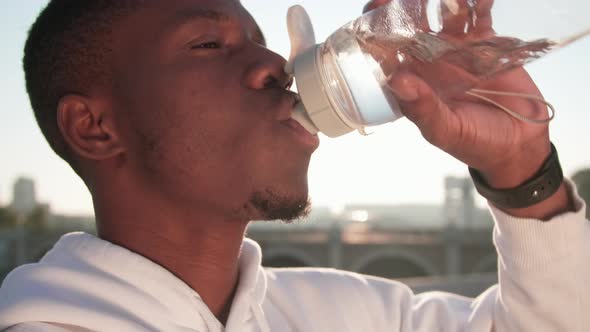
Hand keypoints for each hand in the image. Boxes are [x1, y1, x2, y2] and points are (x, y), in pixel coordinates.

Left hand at [363, 0, 550, 188]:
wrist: (517, 145)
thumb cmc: (475, 142)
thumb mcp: (445, 131)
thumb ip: (422, 109)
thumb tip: (397, 81)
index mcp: (412, 81)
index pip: (386, 52)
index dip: (376, 32)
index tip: (373, 12)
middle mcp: (429, 62)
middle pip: (411, 26)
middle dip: (405, 5)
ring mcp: (456, 51)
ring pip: (444, 15)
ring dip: (443, 0)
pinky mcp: (485, 45)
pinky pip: (479, 17)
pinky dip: (480, 4)